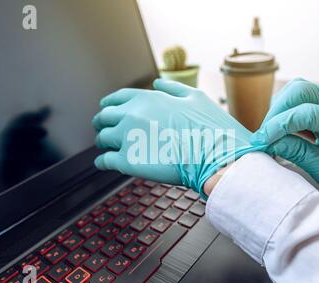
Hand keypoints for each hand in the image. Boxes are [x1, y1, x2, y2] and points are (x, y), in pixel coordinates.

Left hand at [93, 79, 258, 197]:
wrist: (216, 157)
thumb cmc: (211, 129)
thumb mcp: (196, 97)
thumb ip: (173, 88)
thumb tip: (157, 82)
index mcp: (148, 98)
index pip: (118, 98)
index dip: (110, 104)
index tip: (107, 109)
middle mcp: (133, 114)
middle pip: (105, 117)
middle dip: (102, 122)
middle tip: (103, 128)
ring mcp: (128, 137)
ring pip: (102, 138)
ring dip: (102, 141)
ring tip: (106, 147)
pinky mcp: (128, 161)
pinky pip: (104, 160)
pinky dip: (102, 162)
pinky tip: (104, 163)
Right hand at [251, 78, 318, 190]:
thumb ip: (297, 153)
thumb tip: (268, 142)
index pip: (307, 113)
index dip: (279, 125)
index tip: (261, 141)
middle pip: (300, 90)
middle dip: (276, 112)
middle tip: (264, 136)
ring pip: (296, 88)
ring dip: (278, 109)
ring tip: (272, 133)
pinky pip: (296, 95)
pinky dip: (283, 109)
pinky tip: (281, 128)